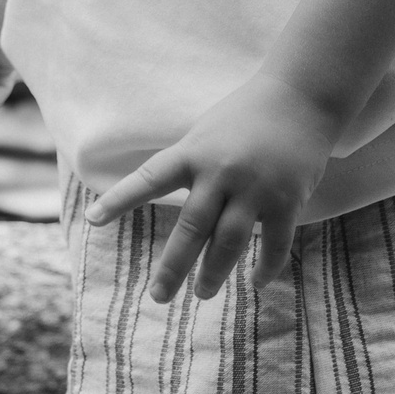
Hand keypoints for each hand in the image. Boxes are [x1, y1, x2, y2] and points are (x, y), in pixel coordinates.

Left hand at [87, 75, 342, 304]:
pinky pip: (275, 243)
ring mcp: (255, 187)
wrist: (302, 97)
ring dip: (214, 273)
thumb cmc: (246, 116)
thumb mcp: (205, 133)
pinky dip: (265, 267)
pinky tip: (256, 283)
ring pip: (229, 241)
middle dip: (173, 266)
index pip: (149, 177)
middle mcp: (221, 171)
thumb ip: (188, 167)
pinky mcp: (287, 199)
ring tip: (202, 294)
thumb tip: (168, 204)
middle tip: (158, 296)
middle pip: (191, 227)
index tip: (92, 219)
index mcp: (194, 152)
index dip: (120, 198)